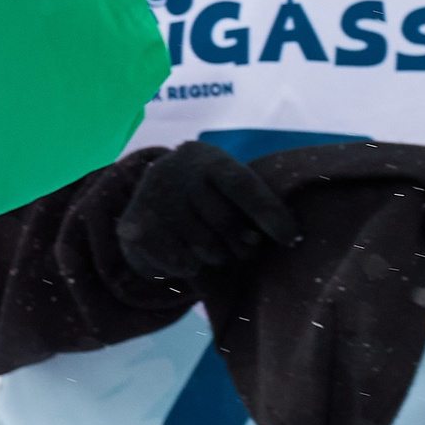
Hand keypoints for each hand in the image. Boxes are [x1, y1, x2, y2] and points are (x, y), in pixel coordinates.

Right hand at [116, 141, 300, 283]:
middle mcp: (176, 172)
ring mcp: (152, 199)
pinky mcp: (134, 228)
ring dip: (217, 256)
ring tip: (213, 246)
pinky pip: (181, 264)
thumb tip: (287, 235)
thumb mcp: (225, 187)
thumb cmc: (204, 195)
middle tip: (247, 247)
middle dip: (243, 243)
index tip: (290, 238)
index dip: (269, 212)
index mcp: (206, 157)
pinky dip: (191, 267)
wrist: (148, 201)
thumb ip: (250, 203)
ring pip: (205, 247)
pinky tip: (187, 254)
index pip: (242, 185)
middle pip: (225, 222)